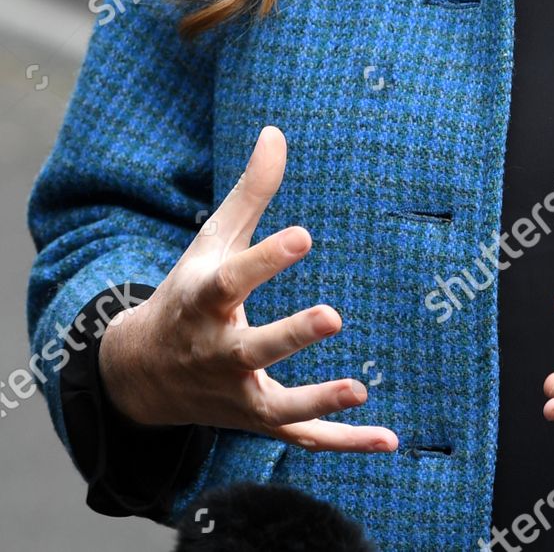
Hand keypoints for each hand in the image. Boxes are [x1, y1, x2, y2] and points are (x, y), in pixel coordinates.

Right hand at [97, 125, 397, 453]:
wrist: (143, 374)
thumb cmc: (189, 293)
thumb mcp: (213, 241)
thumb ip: (250, 191)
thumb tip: (276, 131)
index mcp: (205, 300)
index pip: (235, 277)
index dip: (267, 258)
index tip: (304, 235)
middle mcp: (218, 352)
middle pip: (253, 349)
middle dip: (290, 336)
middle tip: (334, 316)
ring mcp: (237, 394)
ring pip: (277, 405)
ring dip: (318, 400)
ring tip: (360, 389)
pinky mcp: (257, 420)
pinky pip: (301, 438)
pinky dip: (343, 443)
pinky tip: (389, 439)